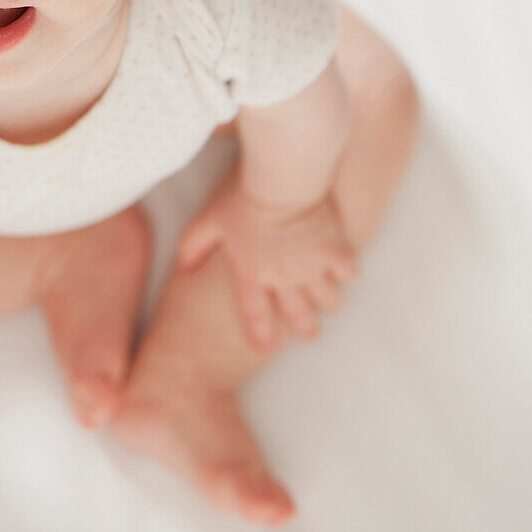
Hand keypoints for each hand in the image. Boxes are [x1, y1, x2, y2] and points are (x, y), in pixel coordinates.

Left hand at [176, 166, 357, 350]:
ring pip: (327, 299)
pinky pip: (349, 274)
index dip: (261, 333)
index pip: (254, 312)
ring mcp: (313, 267)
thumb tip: (182, 268)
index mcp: (253, 272)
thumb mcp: (210, 220)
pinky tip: (345, 268)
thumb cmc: (243, 199)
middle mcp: (284, 278)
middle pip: (298, 314)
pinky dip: (347, 272)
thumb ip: (193, 245)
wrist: (282, 182)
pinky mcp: (336, 252)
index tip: (266, 349)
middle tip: (310, 333)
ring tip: (326, 298)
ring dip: (326, 300)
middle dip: (305, 327)